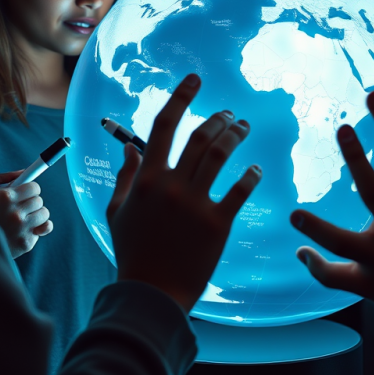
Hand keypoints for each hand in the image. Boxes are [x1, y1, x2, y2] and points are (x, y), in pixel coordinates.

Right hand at [0, 171, 52, 258]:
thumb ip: (5, 178)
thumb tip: (24, 171)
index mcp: (4, 198)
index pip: (34, 188)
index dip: (30, 190)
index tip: (26, 193)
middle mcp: (14, 214)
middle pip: (39, 200)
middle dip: (31, 202)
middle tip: (20, 208)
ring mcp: (21, 230)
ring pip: (44, 213)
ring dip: (36, 214)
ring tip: (23, 218)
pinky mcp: (25, 243)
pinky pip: (45, 227)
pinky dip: (41, 227)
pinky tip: (31, 228)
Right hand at [106, 74, 261, 313]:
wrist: (152, 294)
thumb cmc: (132, 251)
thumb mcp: (117, 211)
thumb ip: (125, 176)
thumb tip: (130, 146)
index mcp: (146, 178)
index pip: (164, 126)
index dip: (181, 98)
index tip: (195, 79)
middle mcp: (172, 185)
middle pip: (201, 137)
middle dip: (219, 118)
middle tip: (230, 114)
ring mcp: (196, 204)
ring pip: (221, 156)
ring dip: (236, 135)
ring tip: (244, 128)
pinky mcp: (217, 224)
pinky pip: (239, 191)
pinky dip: (251, 176)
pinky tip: (256, 170)